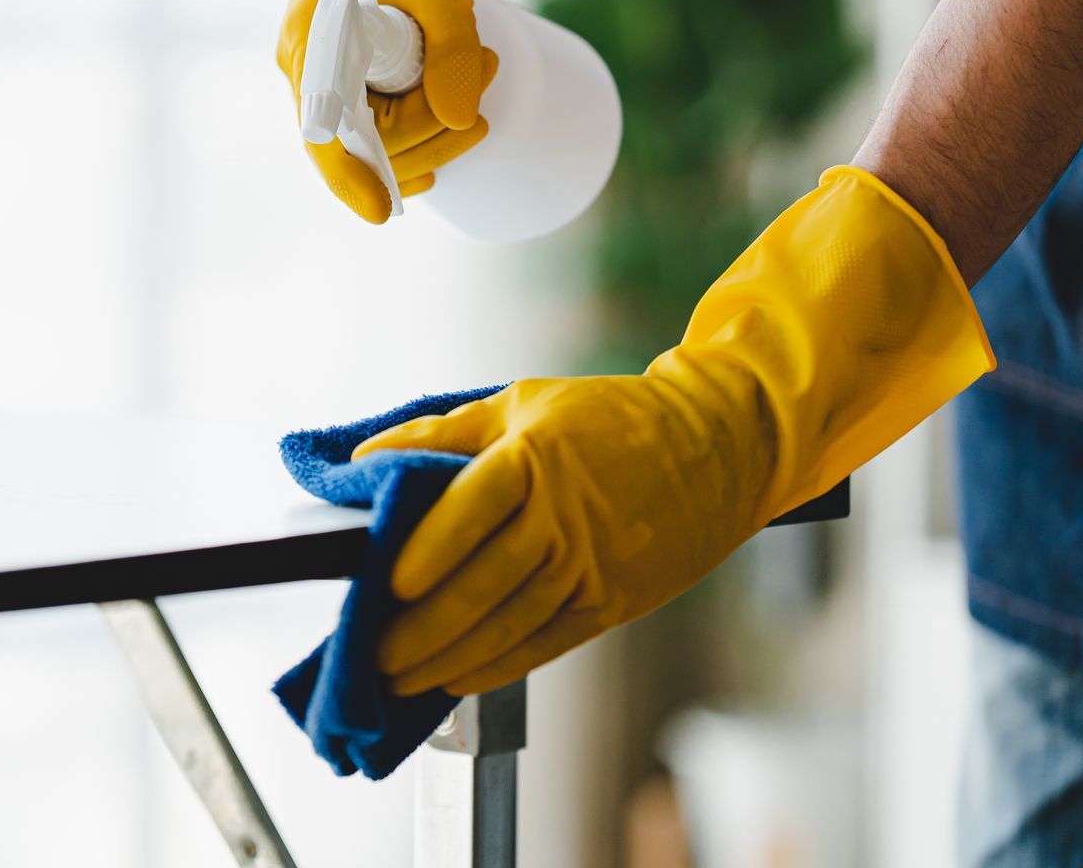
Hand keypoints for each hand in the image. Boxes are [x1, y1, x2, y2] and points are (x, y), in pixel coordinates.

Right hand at [276, 0, 527, 222]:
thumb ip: (447, 41)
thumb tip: (459, 118)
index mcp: (311, 45)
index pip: (323, 134)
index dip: (352, 178)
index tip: (388, 212)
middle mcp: (311, 66)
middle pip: (362, 144)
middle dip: (429, 137)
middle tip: (486, 87)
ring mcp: (333, 71)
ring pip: (377, 138)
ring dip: (434, 131)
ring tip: (485, 70)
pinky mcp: (359, 69)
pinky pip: (382, 124)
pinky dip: (421, 134)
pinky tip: (452, 135)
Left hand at [353, 373, 762, 695]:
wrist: (718, 444)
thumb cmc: (609, 418)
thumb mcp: (522, 402)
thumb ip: (441, 433)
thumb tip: (365, 456)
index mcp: (536, 457)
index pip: (473, 508)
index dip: (430, 548)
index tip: (389, 582)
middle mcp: (565, 517)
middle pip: (484, 581)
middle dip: (424, 626)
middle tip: (372, 651)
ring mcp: (592, 565)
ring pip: (511, 622)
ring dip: (450, 657)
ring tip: (399, 677)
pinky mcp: (613, 601)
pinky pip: (547, 643)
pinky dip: (499, 666)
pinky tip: (456, 679)